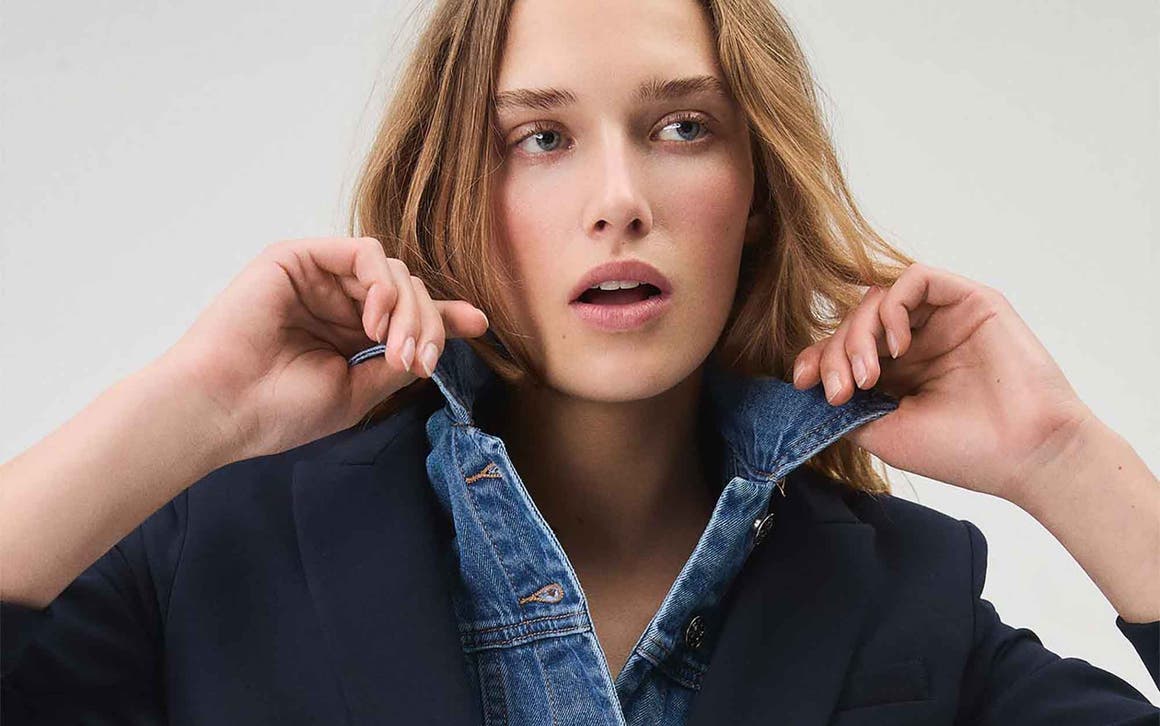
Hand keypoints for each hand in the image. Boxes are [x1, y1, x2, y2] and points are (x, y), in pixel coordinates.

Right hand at [160, 236, 488, 459]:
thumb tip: (439, 344)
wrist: (224, 408)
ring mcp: (317, 278)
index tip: (479, 324)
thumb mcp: (357, 391)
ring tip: (396, 346)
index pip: (407, 313)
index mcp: (347, 333)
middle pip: (408, 291)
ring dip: (409, 308)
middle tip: (421, 362)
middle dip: (428, 324)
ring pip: (393, 270)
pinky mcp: (298, 258)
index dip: (445, 315)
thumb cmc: (280, 409)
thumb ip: (397, 361)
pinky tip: (376, 318)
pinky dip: (383, 282)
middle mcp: (335, 302)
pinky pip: (363, 252)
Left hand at [790, 262, 1094, 501]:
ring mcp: (942, 320)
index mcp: (897, 373)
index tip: (802, 382)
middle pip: (854, 322)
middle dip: (835, 353)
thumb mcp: (883, 431)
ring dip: (858, 333)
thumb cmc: (962, 451)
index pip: (842, 348)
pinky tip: (897, 347)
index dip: (816, 357)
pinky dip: (893, 308)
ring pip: (878, 299)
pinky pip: (916, 279)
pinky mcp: (969, 300)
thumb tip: (805, 387)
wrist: (1025, 454)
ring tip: (867, 375)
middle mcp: (918, 342)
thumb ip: (844, 405)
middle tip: (841, 391)